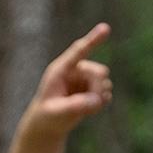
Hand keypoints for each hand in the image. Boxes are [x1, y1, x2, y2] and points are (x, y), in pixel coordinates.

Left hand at [23, 22, 113, 137]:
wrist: (47, 124)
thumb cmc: (46, 116)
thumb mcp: (56, 112)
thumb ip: (75, 106)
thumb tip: (97, 100)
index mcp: (60, 70)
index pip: (79, 51)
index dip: (92, 39)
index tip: (105, 28)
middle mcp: (75, 70)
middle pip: (99, 72)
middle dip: (98, 88)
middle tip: (90, 104)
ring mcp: (85, 79)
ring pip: (105, 83)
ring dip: (98, 97)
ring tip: (83, 108)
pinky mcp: (93, 89)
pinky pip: (106, 93)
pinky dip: (101, 102)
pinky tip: (90, 109)